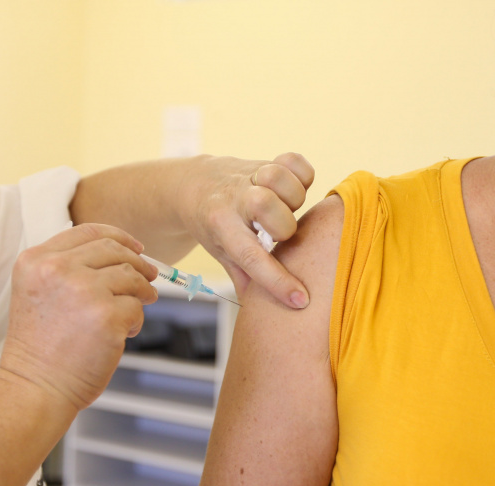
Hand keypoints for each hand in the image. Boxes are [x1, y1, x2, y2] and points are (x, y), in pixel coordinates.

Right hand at [0, 224, 157, 409]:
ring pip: (131, 276)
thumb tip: (122, 257)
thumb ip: (67, 269)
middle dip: (138, 263)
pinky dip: (136, 320)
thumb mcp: (37, 292)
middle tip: (149, 277)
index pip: (88, 231)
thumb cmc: (39, 349)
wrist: (35, 388)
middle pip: (113, 250)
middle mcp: (58, 270)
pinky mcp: (107, 317)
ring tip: (136, 308)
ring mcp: (84, 291)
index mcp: (36, 260)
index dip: (119, 237)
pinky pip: (137, 307)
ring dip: (141, 292)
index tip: (136, 247)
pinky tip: (124, 333)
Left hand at [182, 152, 313, 308]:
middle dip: (283, 227)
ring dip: (292, 197)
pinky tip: (294, 189)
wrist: (193, 185)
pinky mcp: (264, 162)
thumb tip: (265, 315)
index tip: (300, 299)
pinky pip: (294, 161)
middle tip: (278, 235)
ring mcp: (249, 177)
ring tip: (286, 209)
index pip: (251, 257)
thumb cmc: (213, 226)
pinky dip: (301, 175)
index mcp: (220, 227)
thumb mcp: (221, 253)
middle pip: (268, 208)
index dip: (278, 281)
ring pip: (280, 179)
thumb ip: (245, 279)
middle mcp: (234, 199)